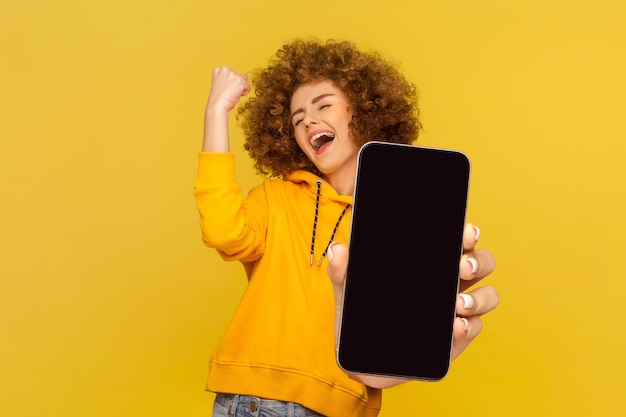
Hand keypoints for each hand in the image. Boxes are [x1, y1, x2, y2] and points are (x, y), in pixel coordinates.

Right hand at [202, 67, 250, 151]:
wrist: (216, 110)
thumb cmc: (219, 104)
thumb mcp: (225, 90)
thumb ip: (233, 82)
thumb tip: (246, 76)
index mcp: (218, 70)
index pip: (232, 75)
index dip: (232, 86)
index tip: (225, 94)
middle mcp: (224, 69)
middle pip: (240, 77)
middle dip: (238, 88)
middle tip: (228, 97)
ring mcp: (231, 74)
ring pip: (244, 82)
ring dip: (240, 91)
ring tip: (230, 98)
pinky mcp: (238, 81)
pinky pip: (247, 86)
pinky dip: (243, 93)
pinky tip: (235, 97)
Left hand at [326, 222, 497, 388]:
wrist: (362, 358)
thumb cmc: (360, 317)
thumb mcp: (348, 291)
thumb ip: (342, 271)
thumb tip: (339, 249)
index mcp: (429, 264)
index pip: (457, 241)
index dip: (468, 233)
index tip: (465, 233)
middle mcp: (449, 283)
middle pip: (481, 263)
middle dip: (477, 261)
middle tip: (461, 267)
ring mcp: (456, 311)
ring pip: (487, 295)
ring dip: (479, 298)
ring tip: (458, 304)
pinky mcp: (456, 339)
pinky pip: (474, 328)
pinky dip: (468, 327)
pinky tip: (454, 326)